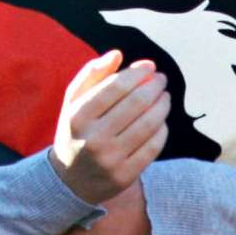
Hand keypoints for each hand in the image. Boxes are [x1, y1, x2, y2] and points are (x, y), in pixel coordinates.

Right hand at [47, 49, 169, 205]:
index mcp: (78, 116)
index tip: (150, 66)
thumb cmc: (76, 131)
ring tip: (165, 97)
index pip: (115, 87)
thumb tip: (118, 54)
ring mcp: (110, 159)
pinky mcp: (125, 176)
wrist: (70, 180)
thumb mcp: (73, 101)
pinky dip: (162, 130)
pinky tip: (161, 121)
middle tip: (161, 80)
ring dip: (162, 106)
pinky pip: (152, 147)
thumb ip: (92, 74)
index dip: (137, 73)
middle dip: (154, 87)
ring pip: (148, 125)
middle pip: (136, 104)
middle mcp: (93, 138)